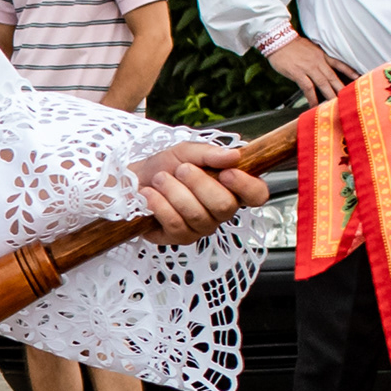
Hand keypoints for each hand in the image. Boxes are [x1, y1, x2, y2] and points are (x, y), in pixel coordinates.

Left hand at [132, 145, 270, 245]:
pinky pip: (176, 224)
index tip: (227, 173)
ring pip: (198, 215)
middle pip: (225, 206)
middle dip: (199, 183)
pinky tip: (150, 195)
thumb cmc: (164, 167)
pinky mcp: (179, 238)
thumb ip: (210, 153)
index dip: (246, 186)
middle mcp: (220, 211)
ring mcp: (201, 227)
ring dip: (175, 192)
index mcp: (230, 187)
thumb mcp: (186, 152)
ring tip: (160, 179)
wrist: (132, 181)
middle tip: (181, 170)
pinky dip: (161, 205)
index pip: (257, 194)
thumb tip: (234, 156)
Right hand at [264, 34, 352, 105]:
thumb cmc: (290, 45)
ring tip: (335, 105)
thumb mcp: (308, 48)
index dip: (349, 71)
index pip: (339, 64)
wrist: (277, 39)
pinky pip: (308, 88)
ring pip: (323, 83)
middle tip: (349, 99)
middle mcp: (317, 61)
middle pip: (333, 77)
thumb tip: (319, 68)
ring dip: (330, 95)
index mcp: (321, 55)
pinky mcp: (298, 73)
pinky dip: (312, 97)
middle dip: (342, 88)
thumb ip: (316, 58)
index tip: (358, 78)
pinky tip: (314, 105)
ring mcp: (308, 67)